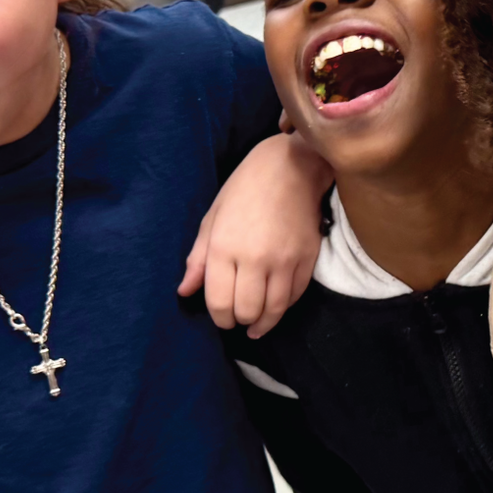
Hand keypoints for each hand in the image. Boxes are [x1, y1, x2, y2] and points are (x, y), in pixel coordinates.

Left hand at [179, 132, 331, 338]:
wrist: (290, 167)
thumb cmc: (243, 190)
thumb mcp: (212, 219)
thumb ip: (198, 259)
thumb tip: (185, 291)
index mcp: (225, 247)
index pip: (219, 302)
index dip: (219, 318)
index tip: (221, 318)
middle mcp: (255, 258)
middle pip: (247, 311)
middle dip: (239, 320)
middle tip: (237, 318)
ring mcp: (284, 260)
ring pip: (274, 310)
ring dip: (263, 323)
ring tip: (256, 325)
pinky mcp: (307, 259)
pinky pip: (295, 296)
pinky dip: (283, 307)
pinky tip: (274, 307)